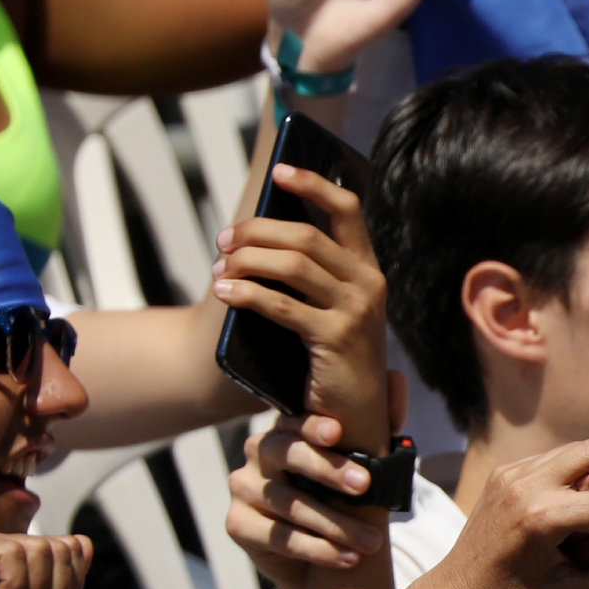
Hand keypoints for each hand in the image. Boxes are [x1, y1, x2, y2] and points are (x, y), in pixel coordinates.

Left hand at [212, 163, 394, 445]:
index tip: (278, 172)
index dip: (312, 184)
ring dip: (247, 260)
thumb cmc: (329, 358)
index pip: (347, 209)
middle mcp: (369, 284)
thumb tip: (256, 232)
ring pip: (293, 264)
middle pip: (306, 235)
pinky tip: (225, 291)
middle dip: (257, 231)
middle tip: (224, 240)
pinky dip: (247, 293)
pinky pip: (282, 305)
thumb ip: (308, 272)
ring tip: (219, 267)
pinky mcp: (336, 338)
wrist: (352, 417)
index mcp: (367, 269)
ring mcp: (356, 311)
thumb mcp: (327, 307)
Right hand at [226, 408, 396, 578]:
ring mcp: (243, 487)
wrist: (318, 558)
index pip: (297, 421)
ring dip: (334, 523)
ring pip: (288, 503)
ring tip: (372, 541)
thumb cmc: (343, 499)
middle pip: (287, 454)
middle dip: (328, 470)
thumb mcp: (367, 464)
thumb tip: (397, 376)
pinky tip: (346, 558)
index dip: (314, 426)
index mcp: (288, 431)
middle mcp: (259, 452)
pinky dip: (317, 549)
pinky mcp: (237, 524)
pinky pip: (278, 536)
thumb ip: (380, 424)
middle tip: (366, 486)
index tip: (338, 432)